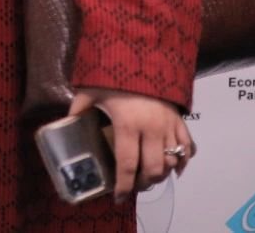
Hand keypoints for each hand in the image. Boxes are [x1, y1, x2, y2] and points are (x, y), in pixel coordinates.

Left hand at [68, 88, 193, 200]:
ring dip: (162, 174)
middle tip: (134, 186)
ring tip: (150, 176)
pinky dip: (183, 161)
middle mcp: (151, 129)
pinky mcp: (180, 120)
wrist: (144, 57)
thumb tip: (66, 121)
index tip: (118, 197)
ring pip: (171, 162)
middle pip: (153, 169)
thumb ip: (79, 107)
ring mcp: (168, 125)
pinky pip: (188, 147)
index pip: (127, 164)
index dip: (123, 185)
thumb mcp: (91, 90)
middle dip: (143, 183)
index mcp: (128, 125)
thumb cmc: (116, 76)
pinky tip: (175, 167)